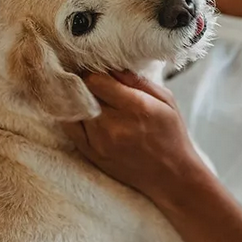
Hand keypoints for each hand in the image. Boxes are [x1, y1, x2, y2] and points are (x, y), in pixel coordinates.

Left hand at [61, 70, 199, 197]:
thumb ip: (139, 81)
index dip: (94, 71)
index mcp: (136, 107)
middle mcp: (114, 125)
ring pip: (73, 108)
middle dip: (85, 83)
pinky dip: (71, 114)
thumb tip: (113, 65)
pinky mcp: (90, 154)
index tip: (97, 69)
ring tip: (88, 95)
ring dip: (79, 98)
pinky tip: (80, 110)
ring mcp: (99, 141)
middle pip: (82, 92)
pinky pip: (69, 127)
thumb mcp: (166, 101)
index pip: (96, 80)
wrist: (171, 176)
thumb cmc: (172, 135)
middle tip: (91, 80)